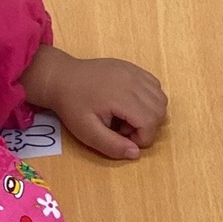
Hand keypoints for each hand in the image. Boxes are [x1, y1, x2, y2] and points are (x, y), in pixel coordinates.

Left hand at [22, 45, 167, 161]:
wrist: (62, 77)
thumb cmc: (73, 106)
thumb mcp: (88, 132)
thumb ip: (112, 146)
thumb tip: (136, 153)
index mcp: (121, 97)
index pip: (151, 123)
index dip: (141, 138)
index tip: (122, 137)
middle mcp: (132, 81)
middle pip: (159, 111)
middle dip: (147, 127)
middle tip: (123, 127)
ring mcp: (134, 72)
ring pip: (161, 98)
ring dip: (150, 113)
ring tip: (127, 115)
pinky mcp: (132, 68)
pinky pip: (155, 85)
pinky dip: (150, 99)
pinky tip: (130, 103)